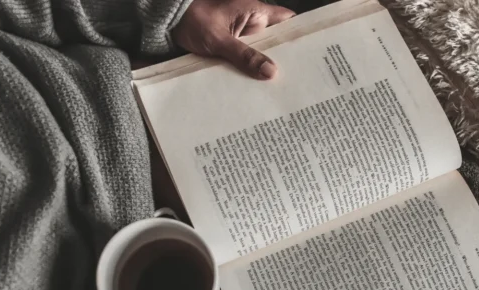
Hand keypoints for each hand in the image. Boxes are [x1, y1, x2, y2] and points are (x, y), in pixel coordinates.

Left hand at [172, 0, 294, 79]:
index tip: (313, 51)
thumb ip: (244, 55)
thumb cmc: (191, 20)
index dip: (301, 33)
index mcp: (255, 12)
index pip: (288, 19)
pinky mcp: (231, 47)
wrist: (165, 22)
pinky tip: (257, 88)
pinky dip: (252, 71)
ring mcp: (242, 36)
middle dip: (286, 58)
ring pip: (262, 52)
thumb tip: (271, 71)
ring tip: (282, 89)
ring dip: (268, 68)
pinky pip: (247, 60)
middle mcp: (252, 23)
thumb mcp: (219, 39)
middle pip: (277, 40)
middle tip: (300, 80)